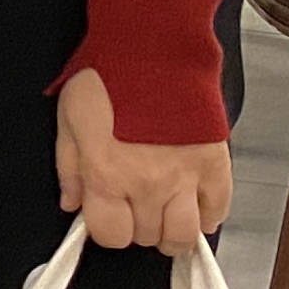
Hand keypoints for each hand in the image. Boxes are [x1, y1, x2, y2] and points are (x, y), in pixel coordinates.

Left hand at [56, 67, 233, 256]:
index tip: (107, 215)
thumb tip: (71, 201)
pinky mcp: (215, 167)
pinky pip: (219, 211)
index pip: (110, 235)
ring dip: (172, 233)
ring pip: (184, 236)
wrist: (155, 51)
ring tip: (164, 216)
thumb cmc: (110, 78)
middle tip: (134, 206)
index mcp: (107, 176)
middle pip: (146, 237)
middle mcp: (147, 186)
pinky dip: (208, 217)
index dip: (107, 229)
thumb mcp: (69, 120)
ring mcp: (185, 180)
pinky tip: (195, 207)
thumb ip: (69, 168)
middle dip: (137, 226)